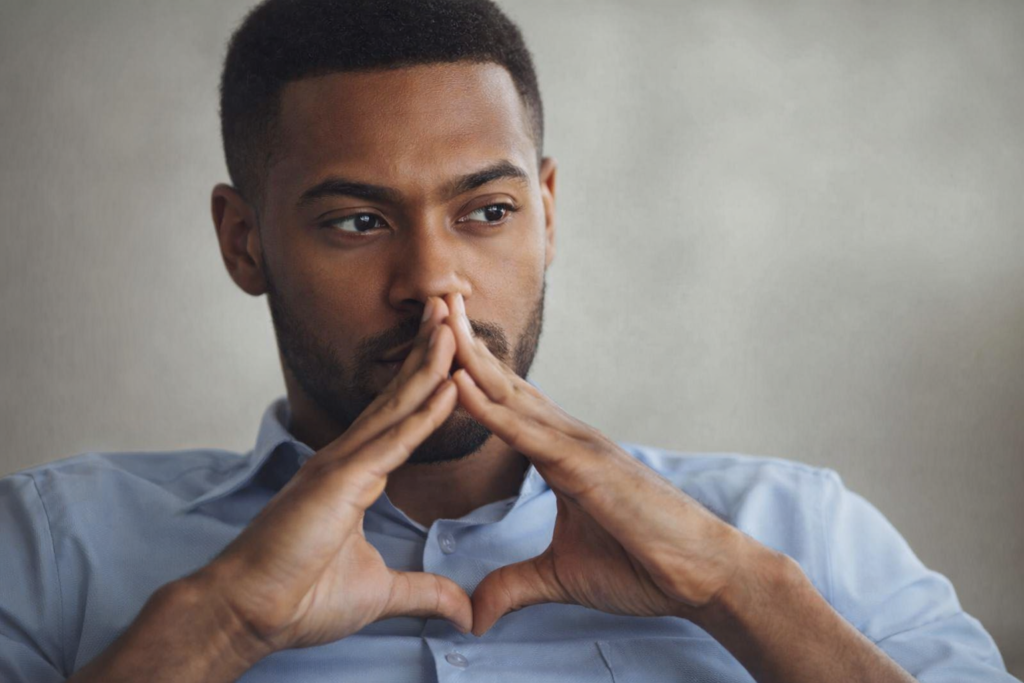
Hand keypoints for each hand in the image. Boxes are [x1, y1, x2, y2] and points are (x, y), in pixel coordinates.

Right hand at [191, 298, 470, 659]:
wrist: (247, 614)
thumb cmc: (300, 598)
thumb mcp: (379, 592)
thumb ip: (424, 592)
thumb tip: (463, 612)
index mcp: (354, 473)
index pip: (400, 417)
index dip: (428, 381)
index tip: (454, 350)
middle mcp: (346, 458)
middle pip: (399, 395)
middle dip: (430, 351)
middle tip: (454, 309)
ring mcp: (340, 465)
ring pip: (397, 405)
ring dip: (431, 363)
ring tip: (457, 325)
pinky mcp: (337, 482)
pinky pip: (391, 442)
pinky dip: (423, 413)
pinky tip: (450, 385)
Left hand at [439, 292, 772, 636]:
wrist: (702, 577)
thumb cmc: (642, 565)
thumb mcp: (560, 576)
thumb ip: (515, 584)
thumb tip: (477, 614)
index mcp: (560, 453)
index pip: (504, 403)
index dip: (467, 371)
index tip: (431, 345)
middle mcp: (567, 437)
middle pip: (502, 381)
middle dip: (462, 343)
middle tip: (429, 301)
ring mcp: (579, 446)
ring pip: (510, 393)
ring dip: (468, 356)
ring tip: (433, 319)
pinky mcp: (587, 467)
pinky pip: (528, 432)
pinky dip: (491, 406)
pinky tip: (460, 382)